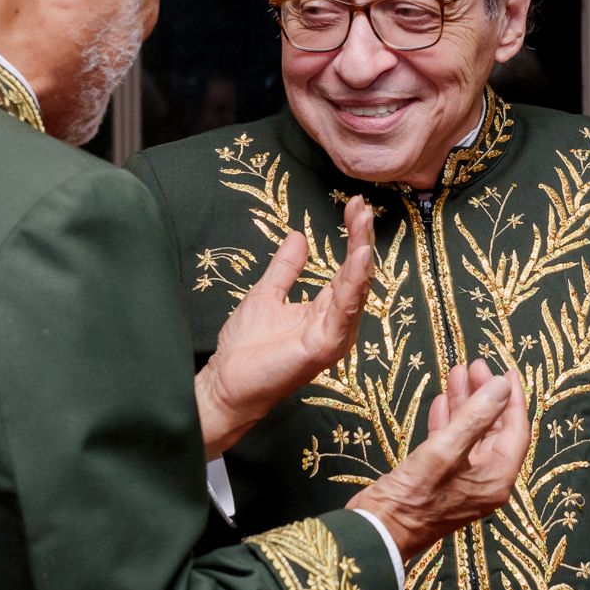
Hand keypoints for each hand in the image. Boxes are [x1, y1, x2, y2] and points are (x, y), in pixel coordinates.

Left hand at [194, 196, 373, 458]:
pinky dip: (353, 284)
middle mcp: (336, 324)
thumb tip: (298, 236)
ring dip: (361, 254)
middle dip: (361, 239)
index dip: (352, 237)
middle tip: (363, 206)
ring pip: (355, 290)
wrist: (225, 384)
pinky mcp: (324, 347)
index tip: (354, 205)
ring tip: (363, 222)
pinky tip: (358, 257)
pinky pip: (344, 312)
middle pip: (357, 276)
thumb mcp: (267, 294)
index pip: (346, 269)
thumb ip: (285, 268)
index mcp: (324, 311)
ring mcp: (333, 336)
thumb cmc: (246, 349)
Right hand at [347, 360, 527, 560]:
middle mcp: (485, 480)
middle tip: (475, 365)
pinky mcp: (440, 479)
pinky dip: (449, 421)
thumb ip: (476, 416)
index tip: (507, 371)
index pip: (516, 430)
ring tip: (457, 372)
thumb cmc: (413, 497)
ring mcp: (463, 480)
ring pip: (471, 432)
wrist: (377, 532)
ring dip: (465, 403)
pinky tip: (442, 400)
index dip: (512, 399)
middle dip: (485, 395)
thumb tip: (502, 386)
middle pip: (494, 428)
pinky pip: (452, 444)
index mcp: (496, 477)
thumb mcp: (445, 451)